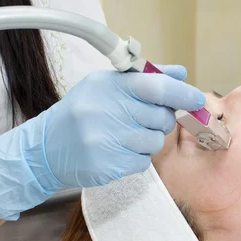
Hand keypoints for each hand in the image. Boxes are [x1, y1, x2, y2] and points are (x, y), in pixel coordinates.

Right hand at [0, 66, 204, 219]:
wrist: (44, 149)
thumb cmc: (81, 114)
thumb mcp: (107, 87)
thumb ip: (146, 78)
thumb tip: (181, 73)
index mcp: (107, 86)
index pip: (156, 86)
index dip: (182, 93)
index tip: (196, 98)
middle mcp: (105, 111)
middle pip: (161, 117)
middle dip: (160, 120)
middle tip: (141, 120)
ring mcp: (105, 140)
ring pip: (154, 142)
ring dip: (147, 141)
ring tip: (123, 136)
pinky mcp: (107, 166)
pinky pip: (142, 162)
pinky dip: (135, 158)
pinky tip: (116, 152)